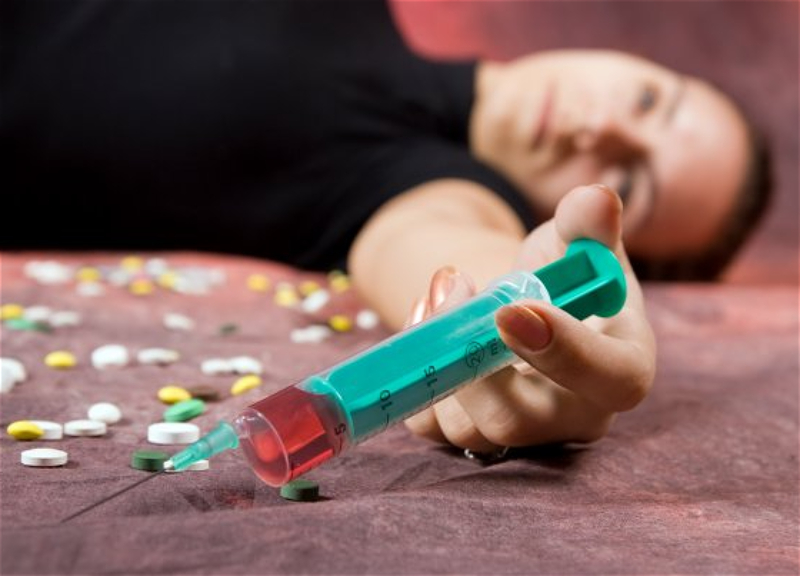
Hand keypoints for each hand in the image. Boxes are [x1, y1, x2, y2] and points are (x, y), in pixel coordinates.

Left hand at [403, 184, 655, 451]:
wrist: (526, 304)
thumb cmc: (564, 275)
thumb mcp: (577, 241)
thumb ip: (587, 223)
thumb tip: (595, 199)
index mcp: (621, 366)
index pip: (612, 380)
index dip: (565, 352)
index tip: (510, 309)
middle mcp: (573, 414)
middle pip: (519, 421)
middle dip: (472, 362)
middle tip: (456, 293)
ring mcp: (520, 430)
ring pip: (464, 426)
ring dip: (437, 354)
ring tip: (443, 290)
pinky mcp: (475, 433)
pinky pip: (431, 425)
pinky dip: (418, 371)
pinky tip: (429, 320)